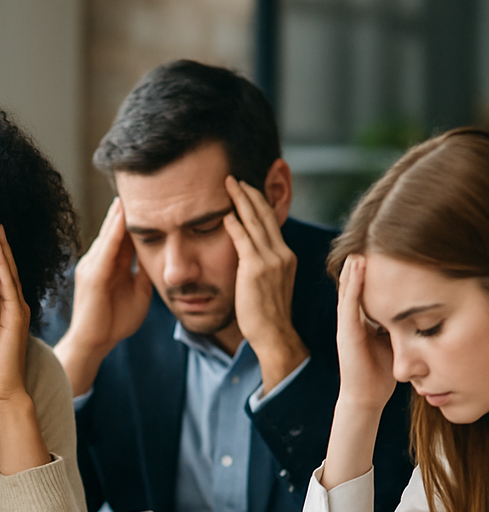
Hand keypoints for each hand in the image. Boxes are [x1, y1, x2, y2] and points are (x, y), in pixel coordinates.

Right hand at [55, 198, 150, 395]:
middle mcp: (97, 260)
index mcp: (109, 264)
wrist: (94, 344)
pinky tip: (125, 216)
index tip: (151, 195)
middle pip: (114, 228)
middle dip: (125, 207)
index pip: (123, 234)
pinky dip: (115, 232)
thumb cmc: (114, 323)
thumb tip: (160, 256)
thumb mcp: (138, 292)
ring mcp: (92, 266)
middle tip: (141, 181)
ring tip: (131, 190)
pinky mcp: (93, 276)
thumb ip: (144, 273)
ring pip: (109, 233)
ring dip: (120, 213)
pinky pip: (106, 249)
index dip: (135, 215)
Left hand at [223, 177, 307, 390]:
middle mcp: (281, 254)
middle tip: (235, 177)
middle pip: (265, 215)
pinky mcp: (256, 269)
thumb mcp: (269, 283)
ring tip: (229, 184)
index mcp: (285, 256)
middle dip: (250, 193)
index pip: (271, 222)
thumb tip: (248, 256)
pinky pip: (244, 240)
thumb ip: (262, 265)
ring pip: (255, 222)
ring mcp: (271, 260)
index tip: (247, 188)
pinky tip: (225, 212)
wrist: (273, 334)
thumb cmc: (265, 314)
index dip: (259, 202)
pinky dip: (235, 224)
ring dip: (241, 200)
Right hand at [335, 254, 396, 412]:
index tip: (379, 253)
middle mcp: (351, 322)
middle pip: (354, 288)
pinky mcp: (346, 334)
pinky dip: (352, 286)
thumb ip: (395, 325)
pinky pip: (348, 305)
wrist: (366, 397)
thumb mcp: (393, 341)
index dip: (370, 273)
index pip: (365, 292)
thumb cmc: (380, 373)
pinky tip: (356, 269)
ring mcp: (346, 327)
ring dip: (353, 271)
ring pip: (348, 292)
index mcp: (362, 323)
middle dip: (359, 267)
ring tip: (359, 250)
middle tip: (365, 243)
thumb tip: (412, 309)